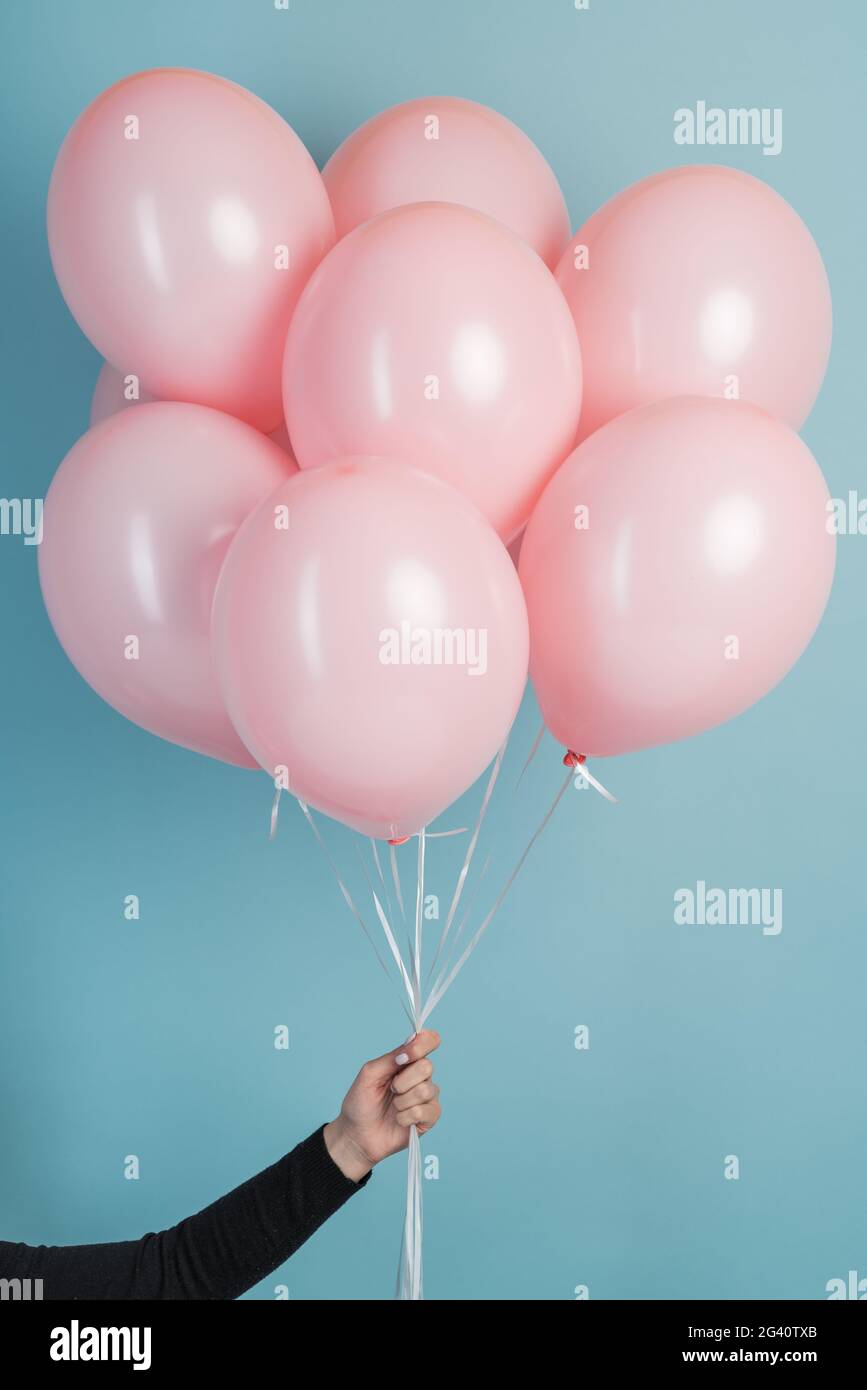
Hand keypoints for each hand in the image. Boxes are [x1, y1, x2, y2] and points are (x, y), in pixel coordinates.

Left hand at [324, 1030, 441, 1181]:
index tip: (406, 1056)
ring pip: (425, 1090)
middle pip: (427, 1067)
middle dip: (403, 1081)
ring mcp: (427, 1097)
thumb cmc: (361, 1103)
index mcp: (407, 1061)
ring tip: (393, 1107)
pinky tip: (398, 1119)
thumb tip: (411, 1044)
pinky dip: (405, 1116)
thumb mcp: (369, 1074)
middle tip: (391, 1089)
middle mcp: (421, 1076)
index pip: (428, 1041)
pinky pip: (424, 1111)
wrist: (357, 1134)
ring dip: (402, 1101)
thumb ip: (391, 1058)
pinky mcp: (429, 1118)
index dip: (423, 1044)